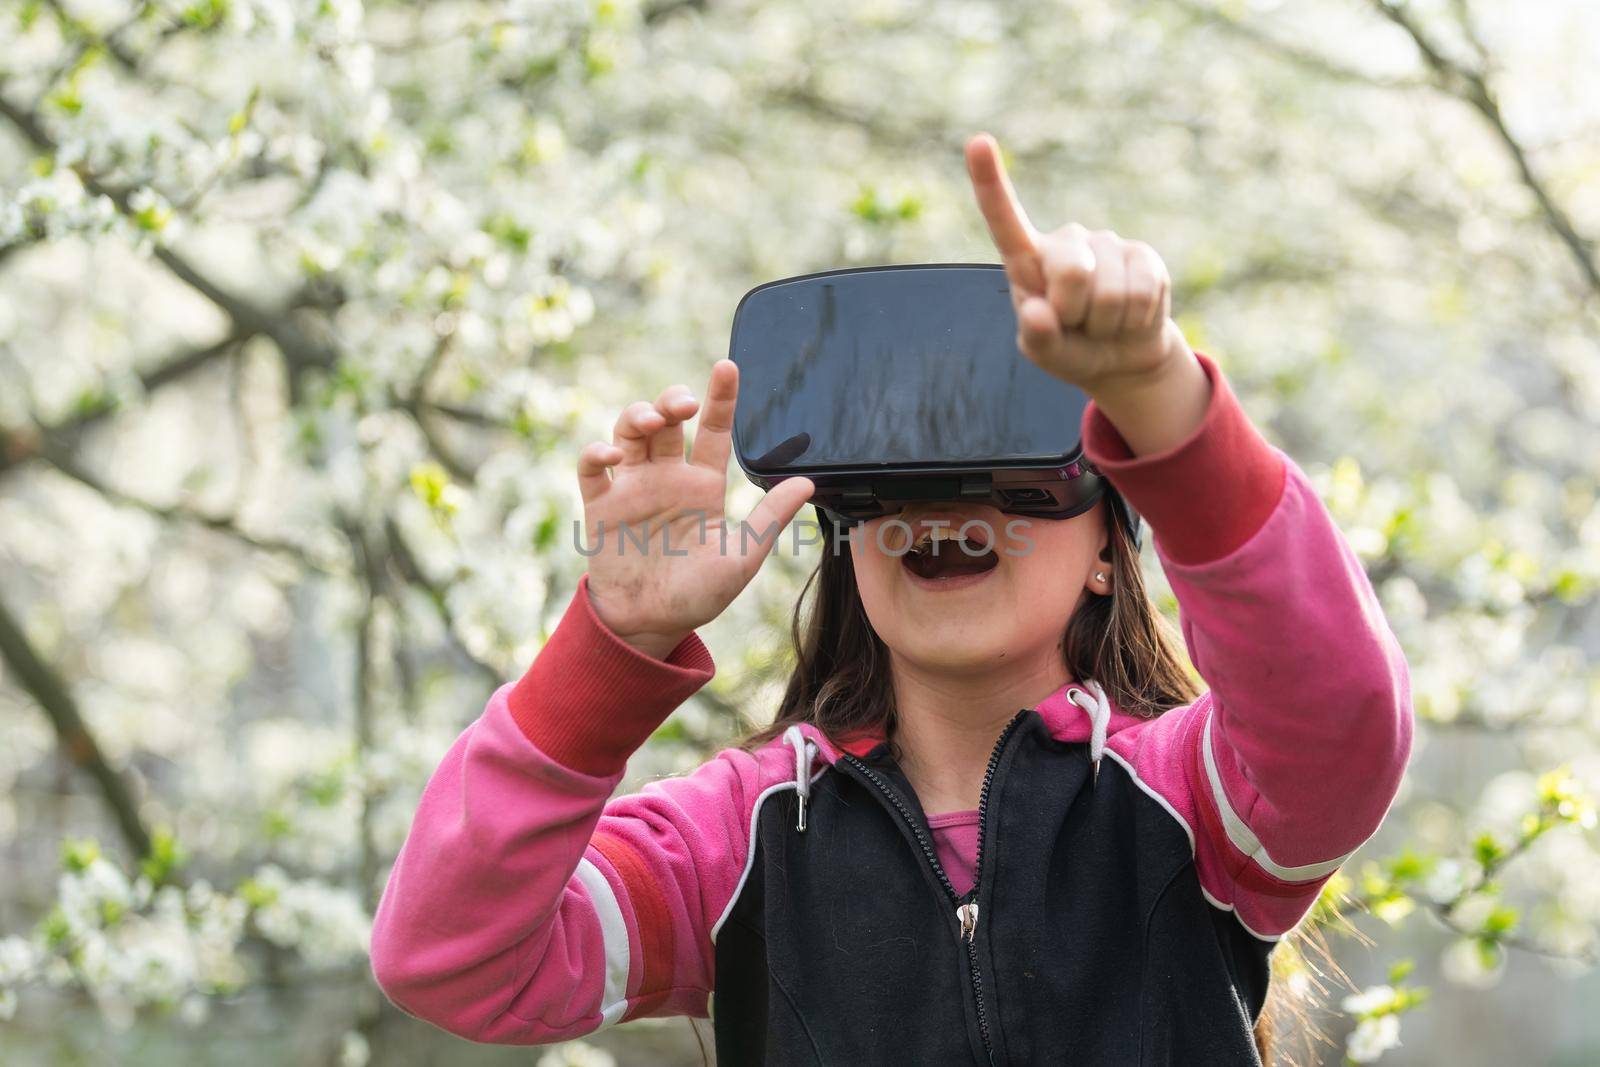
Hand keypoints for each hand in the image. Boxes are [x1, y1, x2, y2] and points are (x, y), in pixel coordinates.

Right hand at [577, 360, 814, 658]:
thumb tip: (809, 483)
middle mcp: (667, 478)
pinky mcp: (601, 506)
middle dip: (671, 400)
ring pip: (629, 432)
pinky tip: (612, 454)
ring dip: (636, 416)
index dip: (720, 398)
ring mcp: (632, 488)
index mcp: (703, 486)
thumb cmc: (698, 594)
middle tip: (682, 403)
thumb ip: (769, 518)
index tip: (727, 367)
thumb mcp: (741, 557)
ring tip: (649, 421)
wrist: (651, 626)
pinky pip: (593, 468)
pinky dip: (597, 452)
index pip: (713, 431)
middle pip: (666, 421)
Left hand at [964, 133, 1209, 453]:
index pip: (1005, 221)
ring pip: (1112, 293)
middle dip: (1077, 313)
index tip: (978, 142)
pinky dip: (1136, 320)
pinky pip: (1144, 293)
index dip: (991, 182)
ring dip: (1107, 324)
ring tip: (1102, 323)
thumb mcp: (1045, 354)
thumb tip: (1037, 310)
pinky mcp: (1143, 255)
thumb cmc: (1070, 349)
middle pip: (1072, 272)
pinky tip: (1131, 317)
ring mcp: (1106, 244)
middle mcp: (1066, 242)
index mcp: (1028, 261)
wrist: (1119, 356)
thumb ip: (1036, 338)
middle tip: (1077, 324)